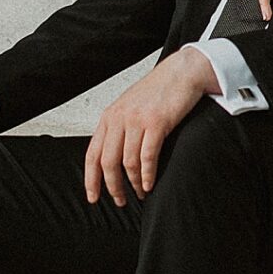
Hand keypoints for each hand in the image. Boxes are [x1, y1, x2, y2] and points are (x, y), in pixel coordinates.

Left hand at [85, 45, 215, 206]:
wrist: (182, 72)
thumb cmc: (159, 91)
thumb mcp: (130, 107)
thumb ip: (119, 128)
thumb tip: (113, 158)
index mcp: (109, 116)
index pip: (92, 153)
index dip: (91, 179)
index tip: (93, 197)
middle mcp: (119, 118)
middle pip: (108, 162)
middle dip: (113, 187)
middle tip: (121, 201)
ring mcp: (137, 120)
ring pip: (128, 162)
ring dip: (133, 183)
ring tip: (141, 192)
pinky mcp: (156, 122)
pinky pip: (147, 156)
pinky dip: (147, 174)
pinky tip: (149, 184)